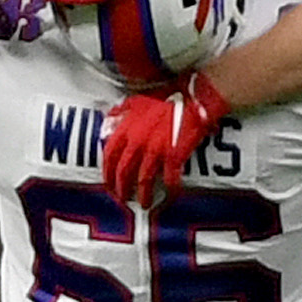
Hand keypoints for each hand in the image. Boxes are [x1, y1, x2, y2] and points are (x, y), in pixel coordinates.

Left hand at [102, 71, 232, 205]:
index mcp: (126, 128)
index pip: (109, 155)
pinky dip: (170, 189)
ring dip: (143, 195)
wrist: (194, 98)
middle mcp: (137, 141)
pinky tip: (170, 194)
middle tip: (123, 199)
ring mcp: (155, 150)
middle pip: (123, 172)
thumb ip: (123, 110)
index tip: (108, 183)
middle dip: (121, 189)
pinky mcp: (174, 156)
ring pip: (143, 180)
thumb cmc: (167, 97)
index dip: (107, 172)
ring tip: (144, 204)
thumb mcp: (138, 99)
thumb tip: (111, 116)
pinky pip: (169, 179)